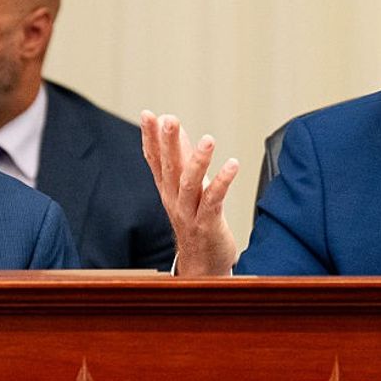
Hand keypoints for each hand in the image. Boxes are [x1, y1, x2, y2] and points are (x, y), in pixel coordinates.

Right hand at [140, 111, 238, 275]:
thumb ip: (181, 160)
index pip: (154, 160)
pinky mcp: (208, 224)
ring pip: (190, 184)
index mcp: (167, 189)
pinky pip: (214, 201)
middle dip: (168, 143)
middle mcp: (174, 200)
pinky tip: (233, 164)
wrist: (202, 266)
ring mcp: (189, 213)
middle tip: (169, 119)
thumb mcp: (186, 188)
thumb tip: (177, 131)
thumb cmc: (195, 221)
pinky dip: (223, 182)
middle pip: (169, 168)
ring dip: (197, 161)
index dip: (150, 137)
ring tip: (208, 139)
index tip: (147, 115)